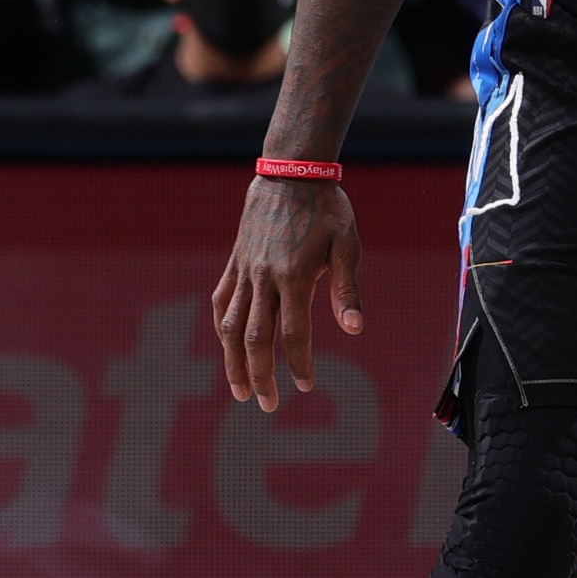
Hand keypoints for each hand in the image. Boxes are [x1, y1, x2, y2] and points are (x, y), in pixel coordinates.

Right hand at [213, 176, 364, 411]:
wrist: (290, 173)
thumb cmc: (326, 209)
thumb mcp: (347, 245)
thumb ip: (347, 290)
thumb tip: (355, 331)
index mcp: (294, 275)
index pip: (294, 332)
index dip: (299, 363)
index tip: (305, 386)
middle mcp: (263, 276)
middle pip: (256, 337)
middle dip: (260, 375)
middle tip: (268, 404)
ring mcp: (245, 270)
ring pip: (231, 325)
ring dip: (232, 361)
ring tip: (239, 390)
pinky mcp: (235, 262)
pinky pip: (222, 301)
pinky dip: (223, 328)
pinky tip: (227, 347)